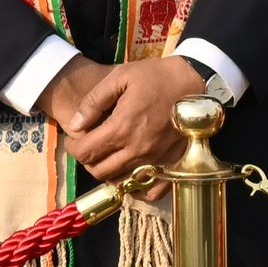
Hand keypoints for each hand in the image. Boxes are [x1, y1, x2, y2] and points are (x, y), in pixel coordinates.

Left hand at [44, 54, 211, 180]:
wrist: (194, 81)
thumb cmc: (156, 76)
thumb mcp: (120, 77)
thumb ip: (93, 101)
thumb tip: (74, 125)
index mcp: (122, 127)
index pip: (86, 152)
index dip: (73, 148)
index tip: (73, 140)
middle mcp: (137, 150)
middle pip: (100, 172)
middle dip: (88, 161)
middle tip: (90, 147)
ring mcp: (156, 160)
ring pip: (121, 182)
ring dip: (109, 173)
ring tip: (109, 157)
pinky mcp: (172, 164)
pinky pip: (151, 190)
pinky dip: (137, 188)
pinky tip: (132, 176)